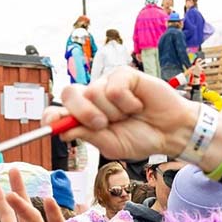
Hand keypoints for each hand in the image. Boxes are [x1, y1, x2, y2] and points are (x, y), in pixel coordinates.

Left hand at [44, 68, 221, 169]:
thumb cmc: (140, 138)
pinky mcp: (123, 75)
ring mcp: (107, 84)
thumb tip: (64, 131)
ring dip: (112, 112)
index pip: (59, 111)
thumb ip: (89, 137)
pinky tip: (137, 105)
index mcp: (85, 117)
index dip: (52, 116)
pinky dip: (127, 102)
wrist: (169, 132)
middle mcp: (93, 98)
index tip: (52, 124)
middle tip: (102, 124)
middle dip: (82, 112)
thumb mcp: (112, 146)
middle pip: (70, 94)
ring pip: (93, 92)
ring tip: (129, 115)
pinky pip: (114, 88)